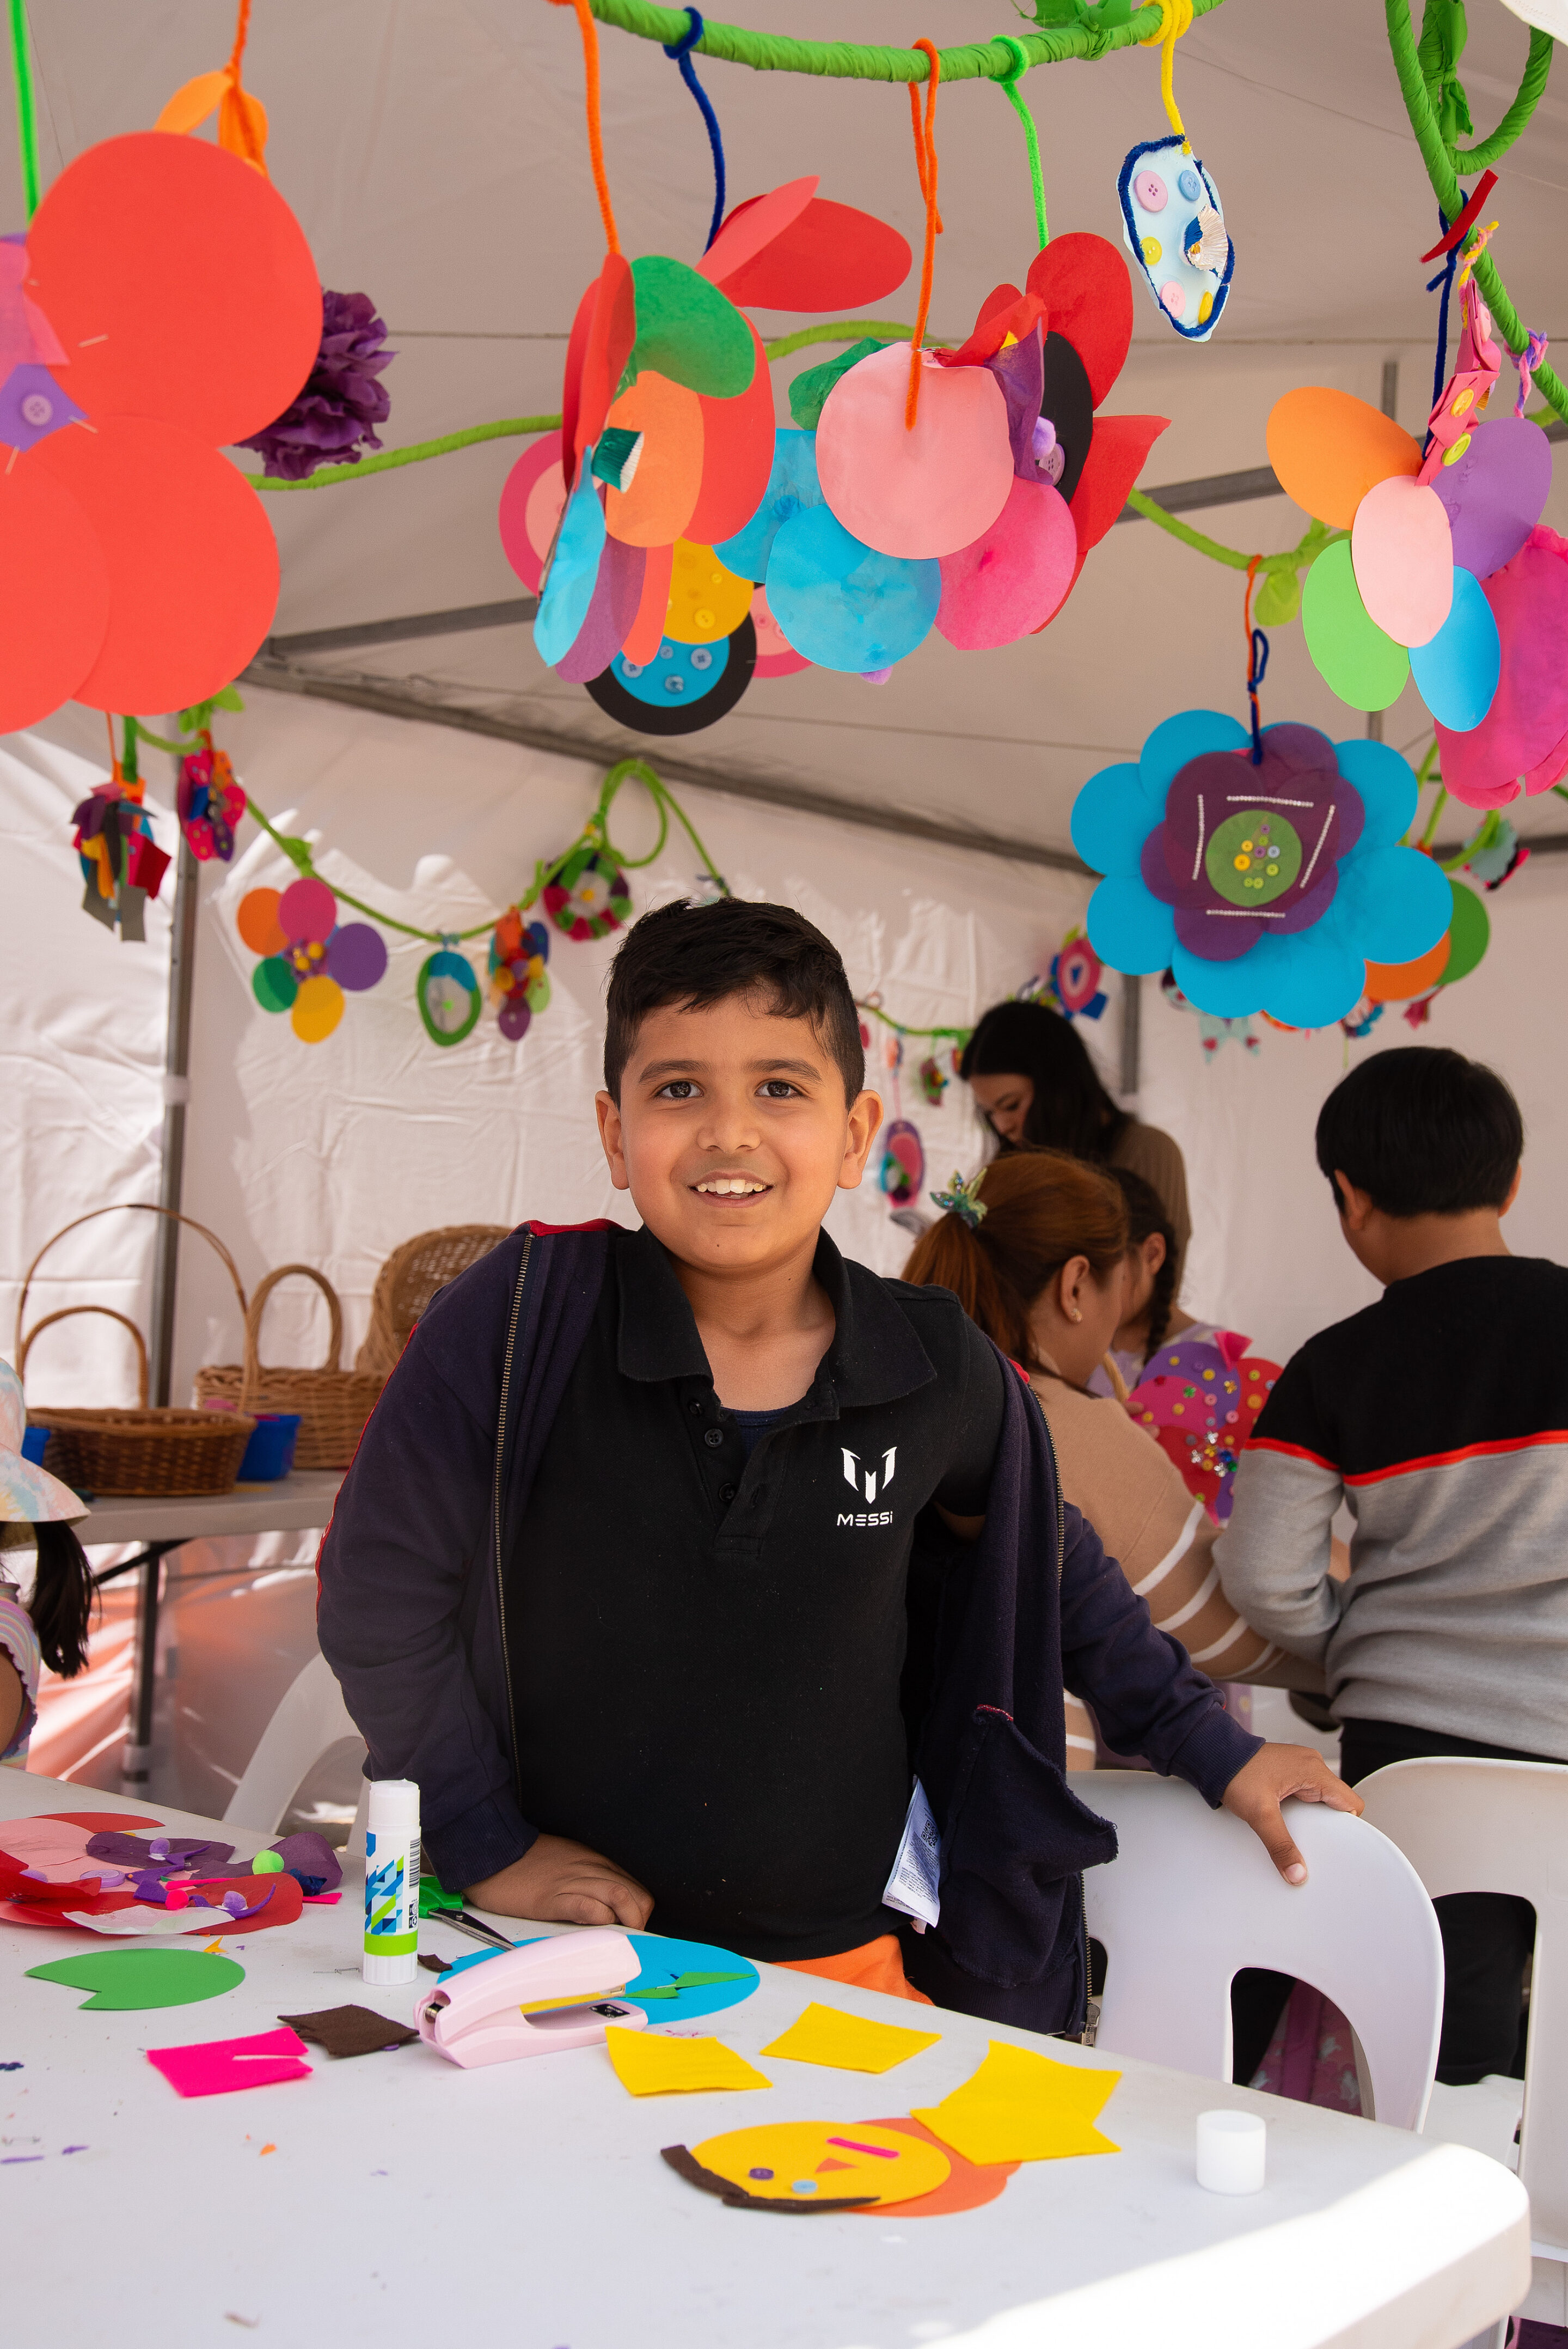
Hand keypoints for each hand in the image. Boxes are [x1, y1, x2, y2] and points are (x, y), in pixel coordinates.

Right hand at [465, 1832, 653, 1928]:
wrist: (492, 1852)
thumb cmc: (526, 1861)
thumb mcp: (565, 1861)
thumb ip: (586, 1877)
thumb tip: (605, 1903)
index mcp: (593, 1862)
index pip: (634, 1887)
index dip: (640, 1911)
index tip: (635, 1928)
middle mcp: (589, 1869)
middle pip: (634, 1894)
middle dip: (640, 1920)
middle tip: (632, 1939)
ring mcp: (572, 1882)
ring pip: (619, 1896)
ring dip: (628, 1922)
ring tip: (623, 1940)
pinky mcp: (552, 1898)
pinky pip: (587, 1906)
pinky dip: (601, 1919)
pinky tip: (600, 1930)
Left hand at [1221, 1742, 1362, 1884]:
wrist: (1213, 1754)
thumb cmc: (1235, 1772)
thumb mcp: (1260, 1814)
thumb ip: (1280, 1845)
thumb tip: (1297, 1873)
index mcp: (1313, 1769)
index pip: (1351, 1802)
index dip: (1348, 1826)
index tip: (1336, 1845)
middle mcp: (1310, 1764)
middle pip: (1337, 1802)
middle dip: (1329, 1824)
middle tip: (1314, 1843)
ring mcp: (1299, 1766)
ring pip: (1321, 1798)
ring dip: (1313, 1816)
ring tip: (1299, 1832)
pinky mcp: (1288, 1771)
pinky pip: (1306, 1793)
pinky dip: (1302, 1808)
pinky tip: (1288, 1820)